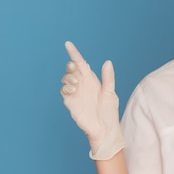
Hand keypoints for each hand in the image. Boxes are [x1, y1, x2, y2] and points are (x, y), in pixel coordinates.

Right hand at [60, 41, 125, 159]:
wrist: (104, 129)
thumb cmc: (109, 112)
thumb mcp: (110, 93)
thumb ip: (108, 78)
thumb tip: (107, 62)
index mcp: (92, 79)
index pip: (81, 63)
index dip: (74, 53)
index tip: (68, 44)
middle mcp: (82, 84)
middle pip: (71, 69)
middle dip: (70, 66)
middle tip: (75, 70)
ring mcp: (75, 93)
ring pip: (65, 78)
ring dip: (68, 78)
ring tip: (76, 85)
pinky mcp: (70, 102)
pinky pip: (63, 91)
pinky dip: (66, 88)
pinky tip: (73, 91)